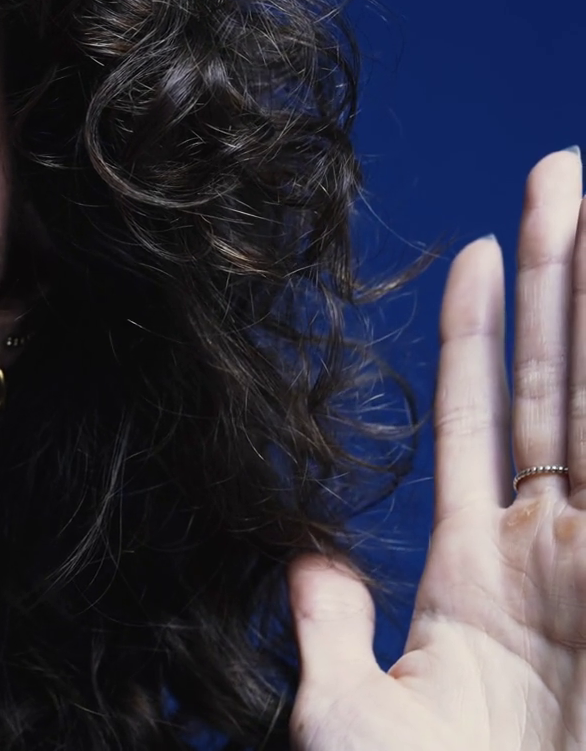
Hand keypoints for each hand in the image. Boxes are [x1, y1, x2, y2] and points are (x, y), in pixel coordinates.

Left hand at [290, 146, 585, 748]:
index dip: (484, 340)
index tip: (475, 250)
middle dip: (569, 282)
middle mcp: (565, 560)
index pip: (485, 426)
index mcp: (488, 579)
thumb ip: (334, 631)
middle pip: (567, 389)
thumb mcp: (351, 717)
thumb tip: (307, 558)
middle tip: (567, 171)